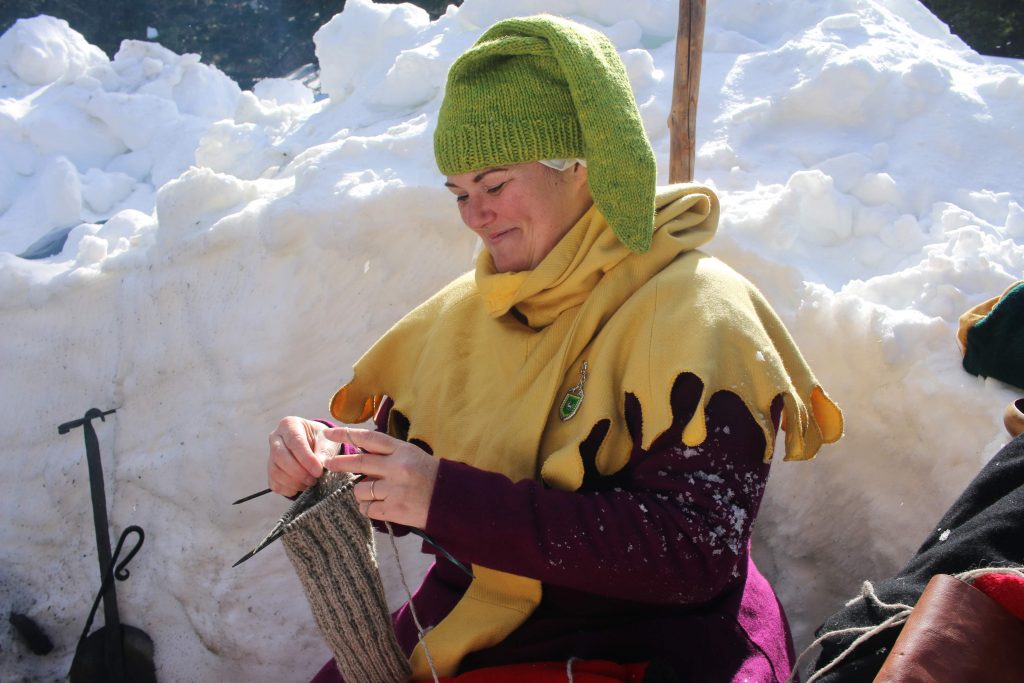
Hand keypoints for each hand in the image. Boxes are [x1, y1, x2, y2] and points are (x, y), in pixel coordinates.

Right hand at [267, 416, 333, 496]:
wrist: (315, 445)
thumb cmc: (322, 440)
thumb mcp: (328, 441)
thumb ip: (325, 451)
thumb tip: (320, 465)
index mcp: (289, 425)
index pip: (294, 441)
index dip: (306, 459)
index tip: (318, 471)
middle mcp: (275, 438)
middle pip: (280, 456)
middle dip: (299, 472)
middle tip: (315, 479)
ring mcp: (270, 455)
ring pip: (276, 471)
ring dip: (294, 482)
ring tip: (311, 483)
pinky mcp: (270, 471)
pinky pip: (275, 483)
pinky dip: (289, 489)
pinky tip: (302, 486)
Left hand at [321, 427, 438, 528]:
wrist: (451, 500)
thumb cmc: (429, 476)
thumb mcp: (411, 456)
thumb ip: (387, 455)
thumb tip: (358, 457)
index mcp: (402, 450)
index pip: (369, 438)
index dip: (346, 434)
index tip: (329, 432)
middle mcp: (397, 468)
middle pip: (359, 463)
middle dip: (339, 463)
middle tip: (328, 463)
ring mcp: (395, 489)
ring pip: (360, 490)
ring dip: (363, 493)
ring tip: (377, 494)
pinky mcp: (394, 510)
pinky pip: (368, 509)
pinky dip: (370, 509)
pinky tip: (382, 506)